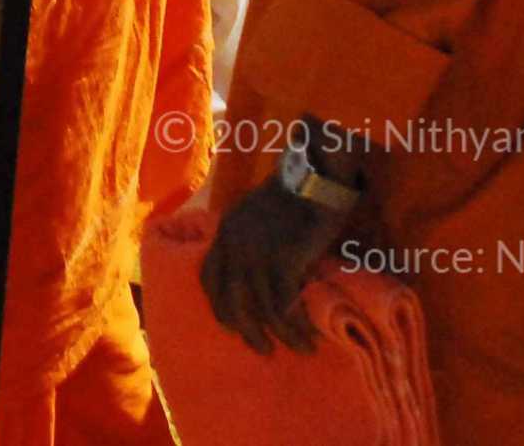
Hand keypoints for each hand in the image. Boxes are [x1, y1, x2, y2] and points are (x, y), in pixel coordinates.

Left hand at [201, 177, 352, 355]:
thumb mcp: (259, 213)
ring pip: (262, 309)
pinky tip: (312, 334)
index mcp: (225, 230)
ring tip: (302, 348)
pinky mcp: (283, 259)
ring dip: (283, 335)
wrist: (316, 173)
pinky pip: (285, 304)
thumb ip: (253, 239)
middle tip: (264, 349)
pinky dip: (299, 324)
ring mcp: (257, 252)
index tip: (233, 325)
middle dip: (246, 330)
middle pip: (230, 300)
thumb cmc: (296, 193)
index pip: (207, 275)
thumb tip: (264, 272)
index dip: (219, 304)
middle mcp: (234, 243)